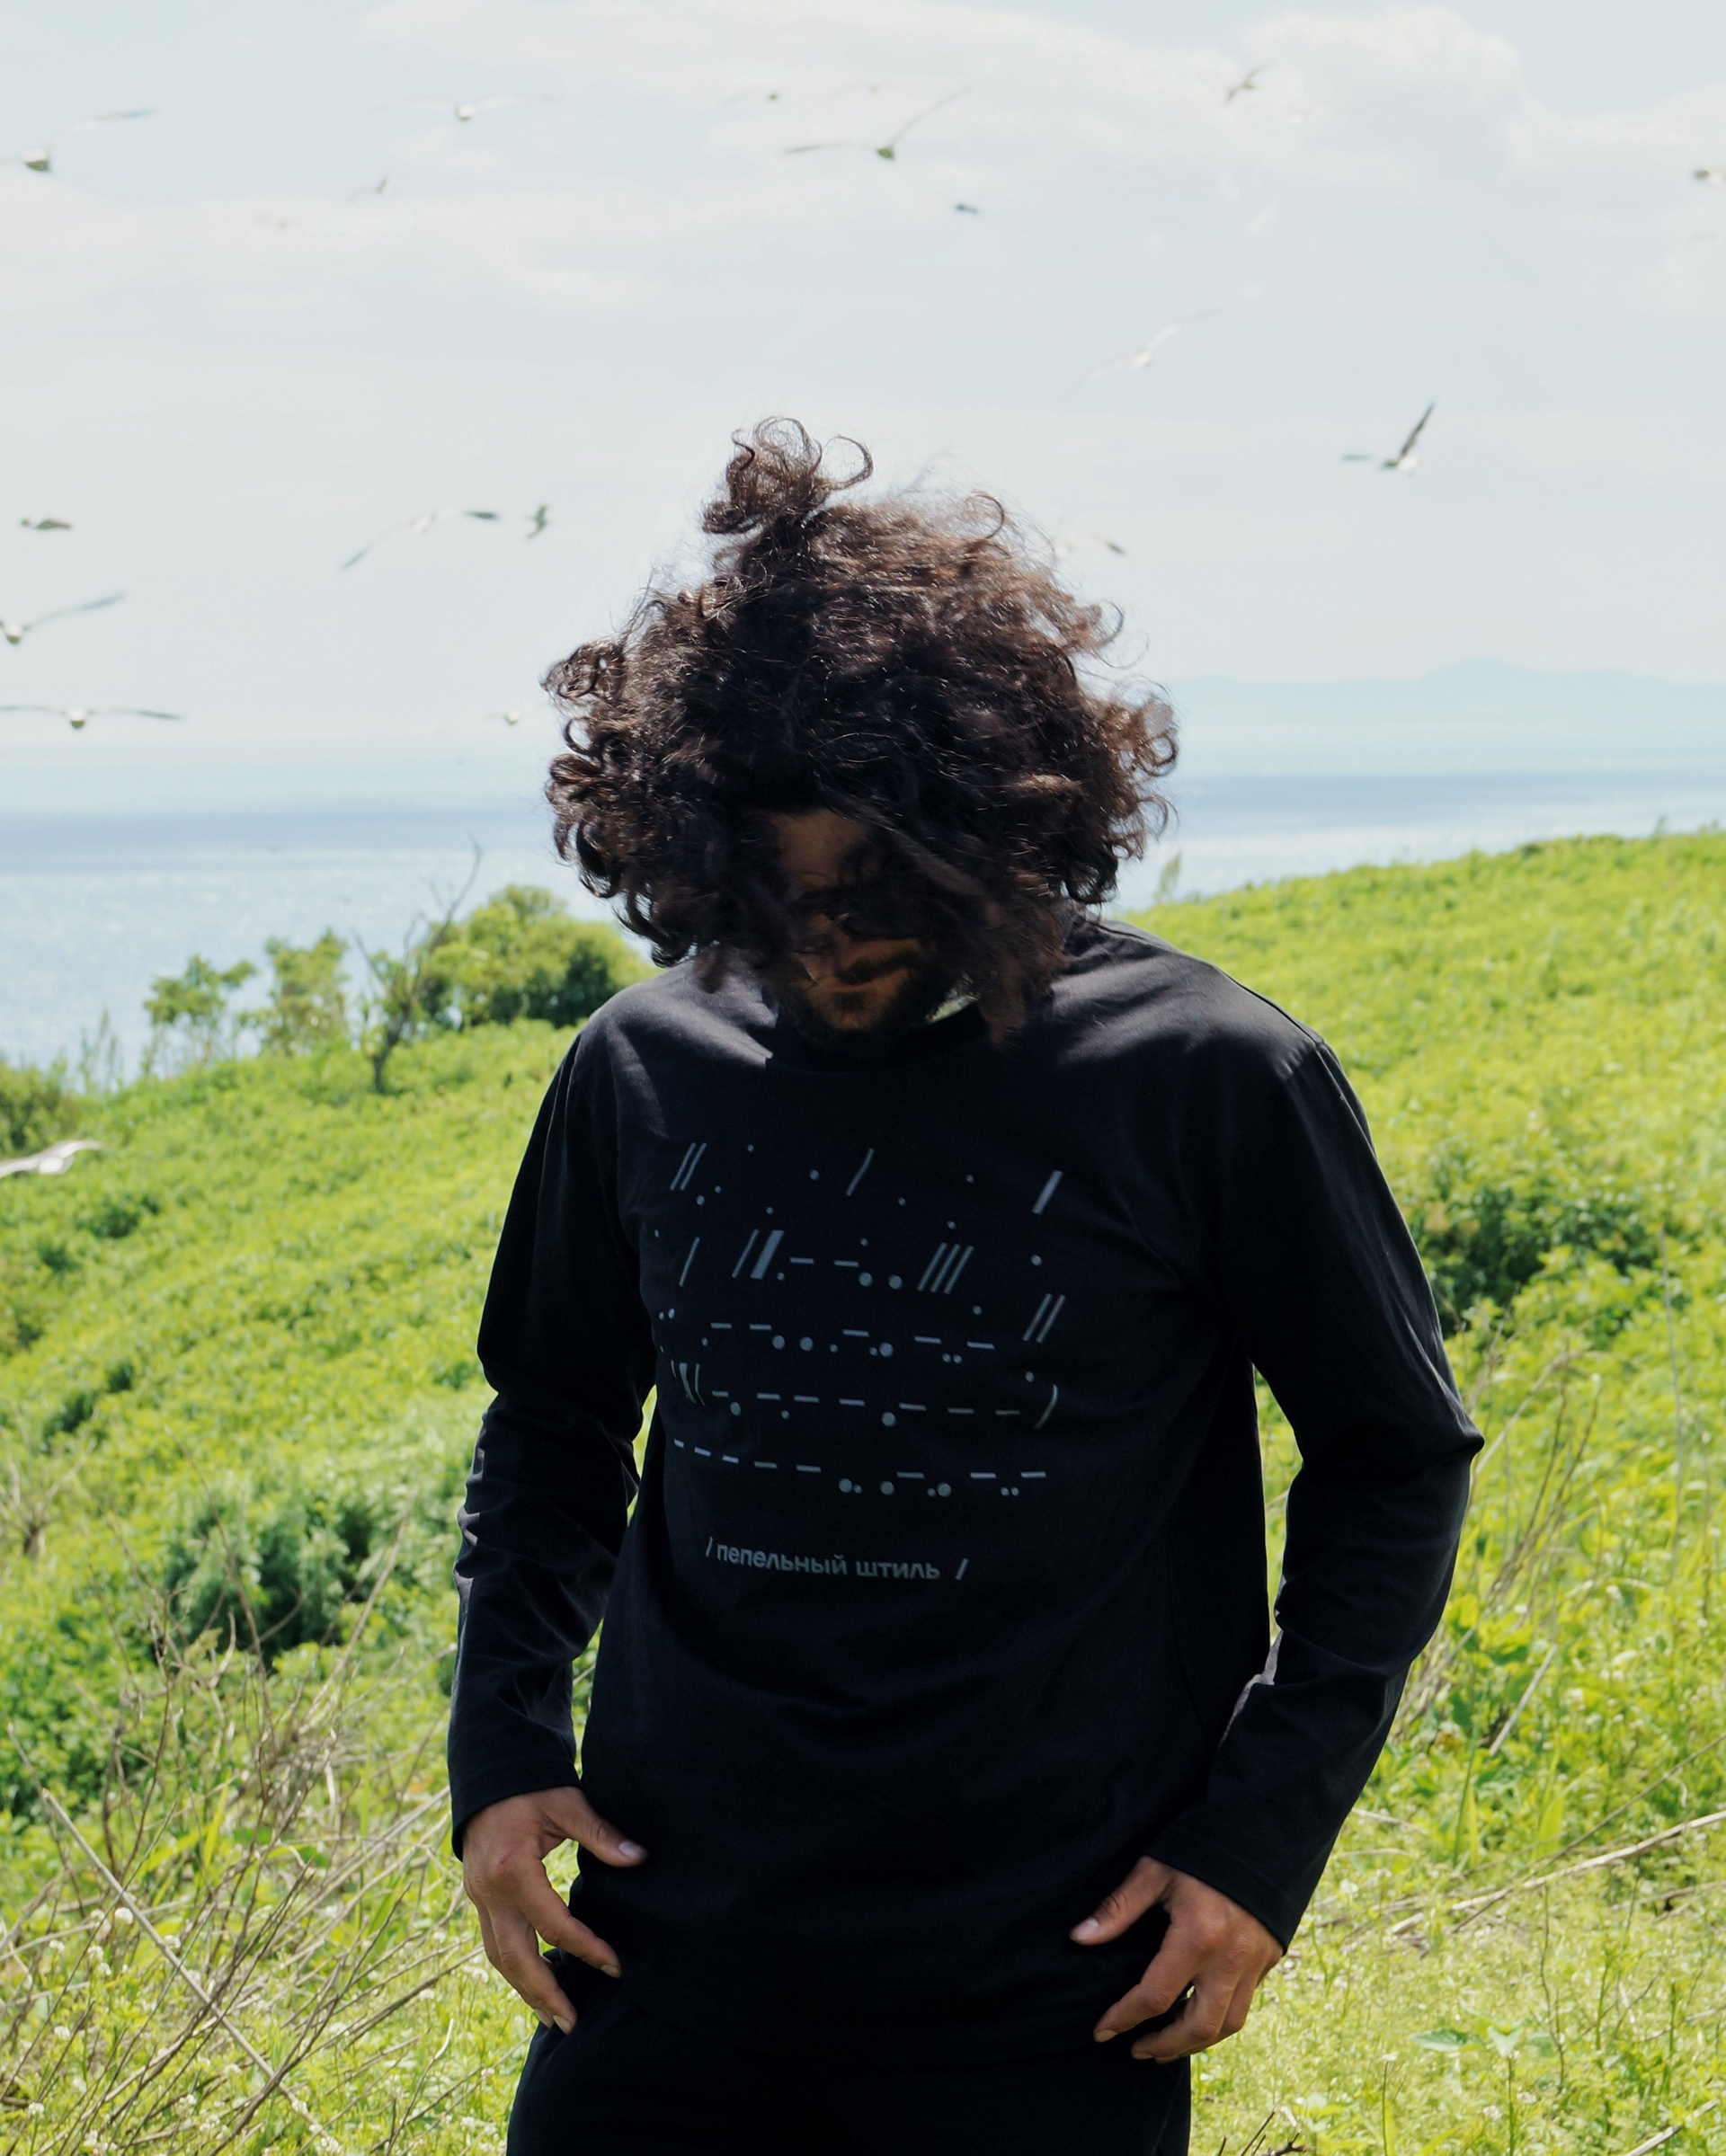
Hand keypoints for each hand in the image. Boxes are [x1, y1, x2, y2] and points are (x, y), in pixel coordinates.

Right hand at [461, 1785, 646, 2033]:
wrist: (489, 1775)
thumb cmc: (532, 1787)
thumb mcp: (568, 1803)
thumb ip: (601, 1834)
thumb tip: (639, 1857)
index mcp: (513, 1870)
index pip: (553, 1924)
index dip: (586, 1948)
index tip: (615, 1966)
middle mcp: (489, 1891)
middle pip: (514, 1957)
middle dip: (544, 1994)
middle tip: (572, 2023)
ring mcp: (478, 1897)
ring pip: (498, 1957)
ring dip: (525, 1990)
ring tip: (553, 2017)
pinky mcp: (477, 1897)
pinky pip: (492, 1942)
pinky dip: (513, 1968)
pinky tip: (533, 1983)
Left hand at [1072, 1858, 1282, 2061]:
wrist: (1258, 1835)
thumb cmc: (1199, 1850)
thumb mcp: (1154, 1871)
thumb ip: (1118, 1908)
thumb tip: (1079, 1938)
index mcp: (1198, 1937)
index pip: (1156, 1996)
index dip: (1124, 2018)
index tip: (1101, 2031)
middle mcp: (1230, 1959)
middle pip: (1199, 2028)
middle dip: (1165, 2047)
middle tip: (1137, 2050)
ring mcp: (1254, 1963)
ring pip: (1228, 2024)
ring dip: (1195, 2042)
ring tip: (1165, 2045)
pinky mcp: (1268, 1960)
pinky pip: (1243, 2005)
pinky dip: (1218, 2021)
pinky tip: (1196, 2017)